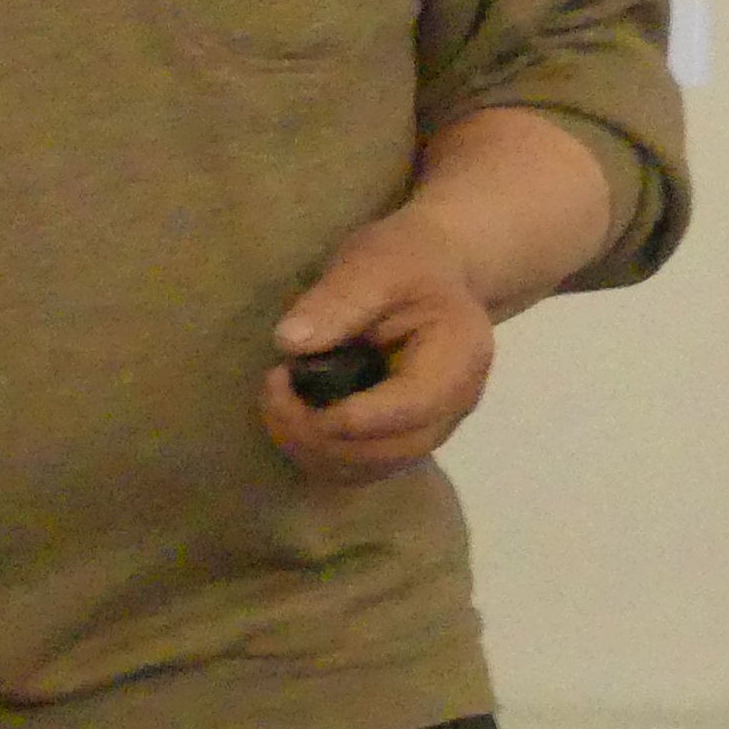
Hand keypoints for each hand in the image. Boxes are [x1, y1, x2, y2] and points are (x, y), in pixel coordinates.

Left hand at [260, 203, 495, 485]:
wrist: (436, 268)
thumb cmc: (407, 259)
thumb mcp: (374, 262)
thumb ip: (339, 299)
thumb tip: (291, 342)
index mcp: (457, 360)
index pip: (406, 410)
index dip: (343, 415)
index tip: (283, 383)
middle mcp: (454, 407)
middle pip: (388, 452)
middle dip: (318, 434)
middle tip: (270, 389)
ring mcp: (432, 429)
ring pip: (371, 468)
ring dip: (313, 449)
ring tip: (275, 401)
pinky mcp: (405, 436)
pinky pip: (362, 466)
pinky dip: (320, 453)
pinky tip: (291, 416)